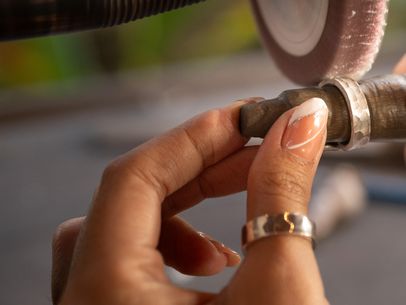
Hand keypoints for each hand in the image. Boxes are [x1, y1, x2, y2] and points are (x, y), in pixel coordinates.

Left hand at [52, 97, 328, 303]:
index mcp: (106, 296)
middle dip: (199, 170)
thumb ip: (283, 194)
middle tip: (256, 148)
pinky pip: (130, 270)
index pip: (132, 180)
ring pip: (124, 235)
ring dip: (188, 210)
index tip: (246, 117)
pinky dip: (177, 248)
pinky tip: (223, 261)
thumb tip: (299, 124)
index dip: (194, 137)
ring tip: (246, 215)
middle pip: (125, 202)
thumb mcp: (281, 287)